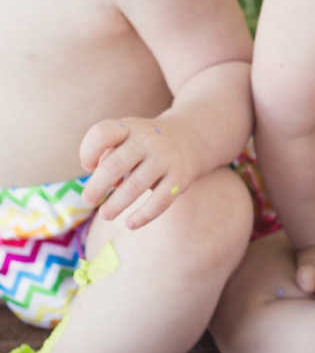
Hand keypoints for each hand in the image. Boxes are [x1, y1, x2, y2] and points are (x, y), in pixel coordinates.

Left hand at [80, 114, 199, 229]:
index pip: (102, 134)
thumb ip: (107, 156)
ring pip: (136, 185)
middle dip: (97, 186)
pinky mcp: (180, 178)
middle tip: (88, 200)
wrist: (188, 139)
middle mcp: (147, 140)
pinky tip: (130, 224)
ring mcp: (165, 158)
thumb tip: (100, 185)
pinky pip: (161, 200)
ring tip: (105, 215)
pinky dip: (143, 215)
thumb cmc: (142, 145)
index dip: (88, 152)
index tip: (87, 167)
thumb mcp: (124, 139)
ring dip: (116, 203)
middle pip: (116, 164)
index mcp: (128, 128)